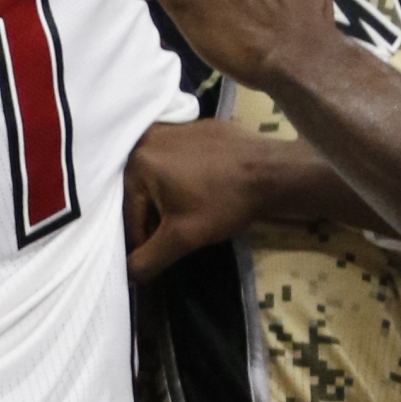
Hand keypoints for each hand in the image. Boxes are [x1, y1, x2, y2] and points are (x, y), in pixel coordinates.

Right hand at [124, 119, 274, 280]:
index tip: (166, 251)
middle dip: (157, 217)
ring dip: (167, 198)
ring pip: (156, 176)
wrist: (271, 171)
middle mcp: (148, 137)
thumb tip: (129, 275)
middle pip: (140, 193)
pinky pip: (174, 158)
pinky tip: (201, 189)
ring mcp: (172, 128)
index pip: (129, 216)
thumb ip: (148, 260)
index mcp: (138, 161)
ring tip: (192, 211)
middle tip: (180, 231)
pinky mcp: (192, 126)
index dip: (146, 242)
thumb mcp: (182, 239)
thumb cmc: (223, 202)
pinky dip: (180, 177)